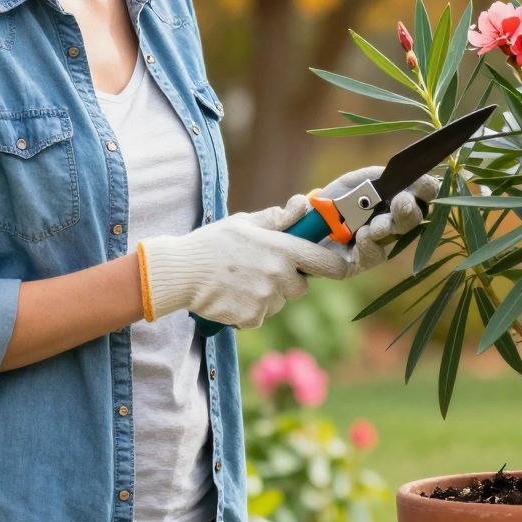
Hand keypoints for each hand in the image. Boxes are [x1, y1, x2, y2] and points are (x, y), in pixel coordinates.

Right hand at [136, 205, 350, 328]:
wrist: (181, 271)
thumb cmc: (214, 242)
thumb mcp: (246, 222)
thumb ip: (279, 218)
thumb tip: (304, 203)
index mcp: (283, 249)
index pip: (327, 264)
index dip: (337, 267)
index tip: (340, 267)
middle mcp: (279, 276)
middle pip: (300, 286)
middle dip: (288, 279)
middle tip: (262, 268)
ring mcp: (266, 299)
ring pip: (279, 301)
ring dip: (267, 294)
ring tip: (240, 280)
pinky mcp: (252, 318)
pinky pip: (261, 315)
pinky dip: (250, 309)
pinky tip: (232, 294)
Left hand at [285, 166, 440, 275]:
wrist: (296, 229)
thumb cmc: (327, 204)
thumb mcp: (350, 183)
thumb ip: (372, 177)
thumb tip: (391, 177)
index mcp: (393, 199)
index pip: (420, 193)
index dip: (425, 188)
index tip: (422, 184)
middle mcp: (391, 221)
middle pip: (413, 217)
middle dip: (409, 209)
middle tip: (401, 202)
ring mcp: (379, 244)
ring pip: (395, 237)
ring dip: (390, 227)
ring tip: (378, 225)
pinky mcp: (360, 264)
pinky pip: (372, 256)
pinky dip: (370, 244)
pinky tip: (363, 236)